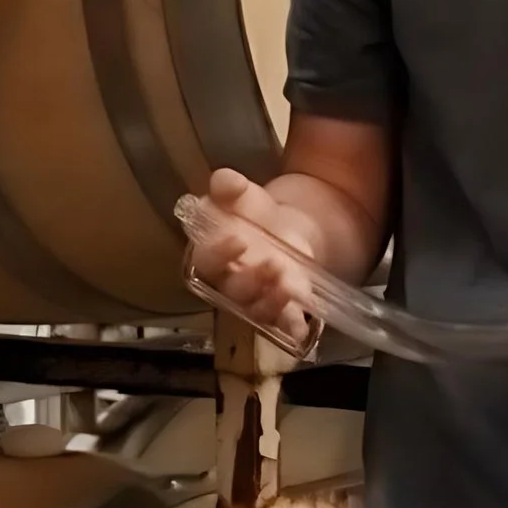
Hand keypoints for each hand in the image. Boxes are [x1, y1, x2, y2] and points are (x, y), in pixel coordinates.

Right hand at [182, 167, 323, 342]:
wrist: (287, 229)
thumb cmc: (254, 214)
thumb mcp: (243, 194)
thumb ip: (230, 186)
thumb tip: (225, 180)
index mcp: (212, 255)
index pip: (206, 261)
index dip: (219, 253)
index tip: (238, 238)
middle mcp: (230, 282)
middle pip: (234, 291)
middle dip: (252, 281)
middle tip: (273, 263)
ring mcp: (256, 299)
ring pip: (257, 310)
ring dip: (272, 302)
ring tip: (289, 285)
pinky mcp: (282, 310)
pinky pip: (283, 325)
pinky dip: (291, 326)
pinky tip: (300, 324)